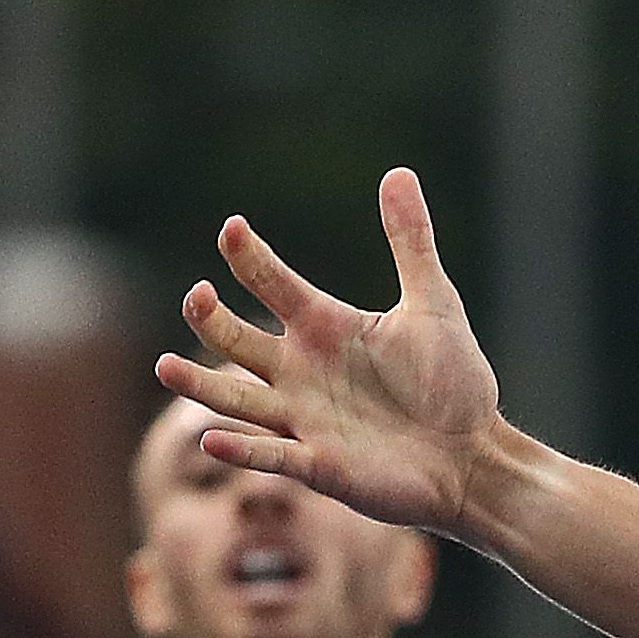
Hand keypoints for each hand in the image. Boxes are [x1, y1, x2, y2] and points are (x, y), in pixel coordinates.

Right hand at [156, 170, 509, 539]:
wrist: (474, 455)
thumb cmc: (454, 382)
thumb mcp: (435, 305)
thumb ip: (412, 242)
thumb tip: (398, 173)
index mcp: (324, 327)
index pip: (272, 283)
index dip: (250, 257)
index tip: (233, 228)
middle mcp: (301, 370)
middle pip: (236, 340)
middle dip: (211, 319)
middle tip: (198, 296)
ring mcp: (304, 418)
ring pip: (235, 399)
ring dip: (200, 386)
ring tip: (164, 366)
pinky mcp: (319, 464)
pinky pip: (271, 455)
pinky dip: (242, 449)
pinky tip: (211, 438)